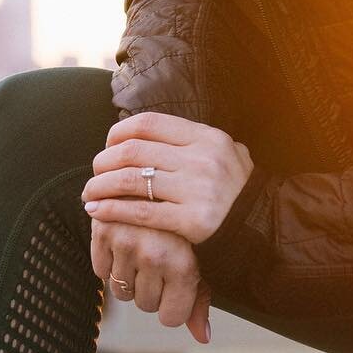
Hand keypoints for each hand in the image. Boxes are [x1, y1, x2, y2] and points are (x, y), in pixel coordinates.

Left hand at [82, 111, 253, 244]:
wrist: (263, 228)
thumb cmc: (235, 189)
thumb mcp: (224, 152)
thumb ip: (190, 140)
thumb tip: (142, 131)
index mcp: (207, 137)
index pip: (148, 124)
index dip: (118, 133)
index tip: (108, 146)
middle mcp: (202, 160)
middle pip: (132, 152)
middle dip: (103, 162)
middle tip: (94, 173)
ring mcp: (198, 190)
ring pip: (130, 181)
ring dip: (100, 187)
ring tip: (89, 194)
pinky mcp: (192, 222)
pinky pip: (140, 212)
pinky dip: (111, 211)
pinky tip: (97, 212)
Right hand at [91, 217, 212, 344]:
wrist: (160, 171)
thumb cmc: (187, 222)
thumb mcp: (202, 256)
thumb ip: (201, 298)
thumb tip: (203, 337)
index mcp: (183, 264)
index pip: (171, 317)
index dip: (173, 307)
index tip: (176, 288)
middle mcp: (154, 255)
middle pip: (146, 305)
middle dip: (153, 290)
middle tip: (161, 263)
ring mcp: (126, 243)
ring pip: (121, 291)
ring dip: (130, 277)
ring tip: (144, 250)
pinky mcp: (102, 230)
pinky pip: (101, 270)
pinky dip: (110, 261)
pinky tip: (124, 242)